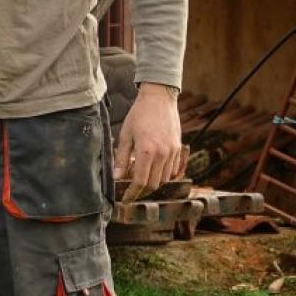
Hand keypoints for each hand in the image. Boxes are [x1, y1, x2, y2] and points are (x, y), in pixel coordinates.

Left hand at [115, 83, 185, 200]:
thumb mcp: (125, 135)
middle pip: (154, 183)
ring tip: (142, 175)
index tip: (127, 196)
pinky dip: (164, 173)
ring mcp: (172, 151)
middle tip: (132, 187)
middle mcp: (162, 154)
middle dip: (142, 189)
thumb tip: (117, 176)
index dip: (133, 192)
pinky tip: (154, 168)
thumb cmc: (139, 114)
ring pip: (164, 178)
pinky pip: (173, 169)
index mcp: (146, 151)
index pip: (140, 181)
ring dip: (153, 181)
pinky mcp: (178, 148)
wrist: (159, 98)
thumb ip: (121, 158)